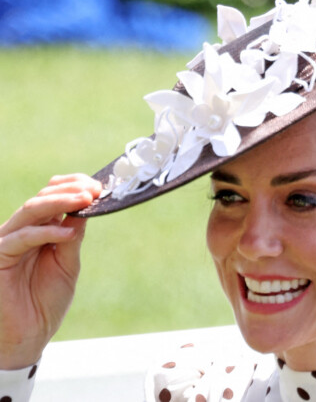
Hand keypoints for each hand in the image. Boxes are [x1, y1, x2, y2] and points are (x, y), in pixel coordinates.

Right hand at [0, 174, 100, 368]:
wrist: (27, 337)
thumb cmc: (45, 302)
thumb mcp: (67, 263)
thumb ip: (73, 237)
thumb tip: (86, 208)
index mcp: (40, 229)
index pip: (55, 196)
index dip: (75, 186)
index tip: (100, 186)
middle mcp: (23, 230)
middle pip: (44, 197)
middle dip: (71, 190)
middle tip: (95, 190)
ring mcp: (9, 241)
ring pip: (32, 210)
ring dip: (60, 201)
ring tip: (85, 199)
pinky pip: (22, 237)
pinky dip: (47, 231)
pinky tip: (68, 232)